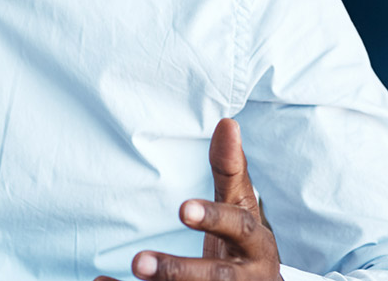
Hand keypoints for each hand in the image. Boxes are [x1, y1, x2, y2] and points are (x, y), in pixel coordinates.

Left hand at [97, 118, 280, 280]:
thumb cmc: (245, 245)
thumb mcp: (243, 207)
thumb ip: (231, 171)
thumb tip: (226, 123)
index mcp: (256, 245)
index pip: (239, 229)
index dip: (214, 219)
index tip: (183, 210)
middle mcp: (245, 277)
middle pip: (215, 278)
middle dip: (179, 271)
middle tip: (140, 261)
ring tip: (131, 268)